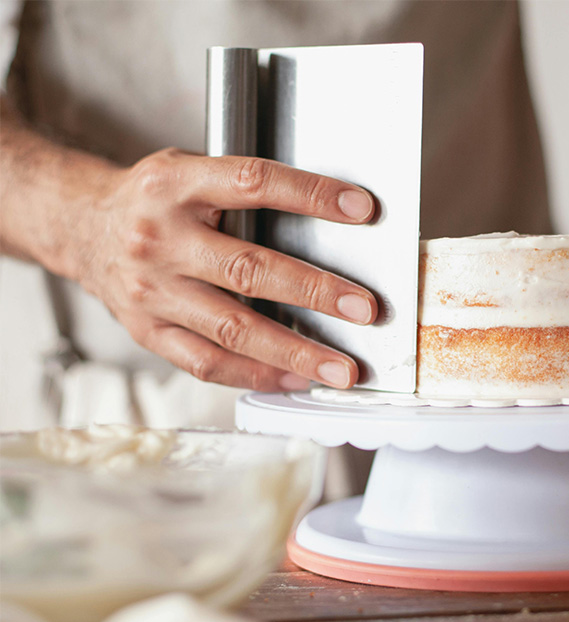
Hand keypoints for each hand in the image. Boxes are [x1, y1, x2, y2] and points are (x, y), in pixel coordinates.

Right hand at [75, 148, 377, 390]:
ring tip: (340, 368)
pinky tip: (293, 379)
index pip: (253, 182)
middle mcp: (161, 239)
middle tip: (363, 309)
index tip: (361, 210)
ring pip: (231, 329)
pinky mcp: (147, 331)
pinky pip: (206, 362)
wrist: (79, 225)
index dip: (310, 194)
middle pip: (248, 269)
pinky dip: (255, 374)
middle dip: (314, 292)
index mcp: (176, 185)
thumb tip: (327, 223)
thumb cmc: (152, 199)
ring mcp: (152, 291)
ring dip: (294, 352)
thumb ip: (244, 190)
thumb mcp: (190, 170)